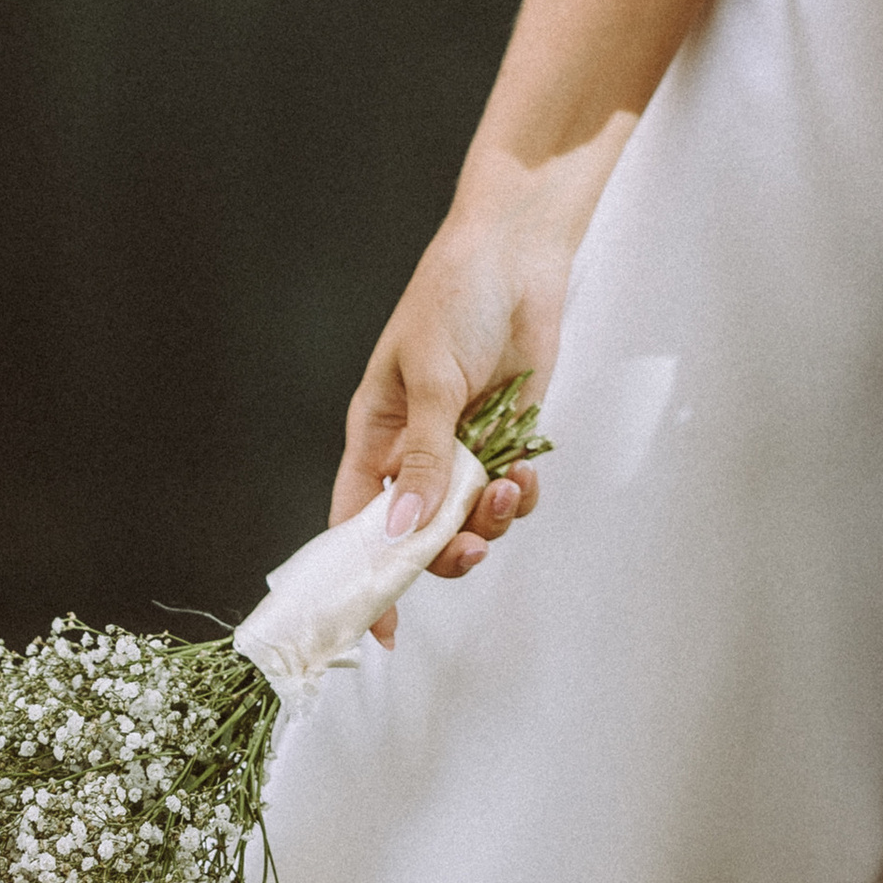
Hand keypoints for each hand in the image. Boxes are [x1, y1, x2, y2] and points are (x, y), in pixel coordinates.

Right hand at [331, 216, 558, 642]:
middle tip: (469, 551)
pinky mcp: (509, 435)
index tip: (377, 627)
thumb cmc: (453, 297)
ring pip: (468, 520)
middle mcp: (416, 452)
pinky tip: (527, 475)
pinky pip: (511, 491)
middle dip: (442, 555)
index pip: (355, 522)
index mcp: (376, 436)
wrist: (517, 254)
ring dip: (488, 523)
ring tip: (508, 492)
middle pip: (417, 535)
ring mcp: (464, 446)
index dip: (362, 576)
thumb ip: (424, 458)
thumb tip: (403, 530)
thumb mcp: (430, 379)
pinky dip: (520, 496)